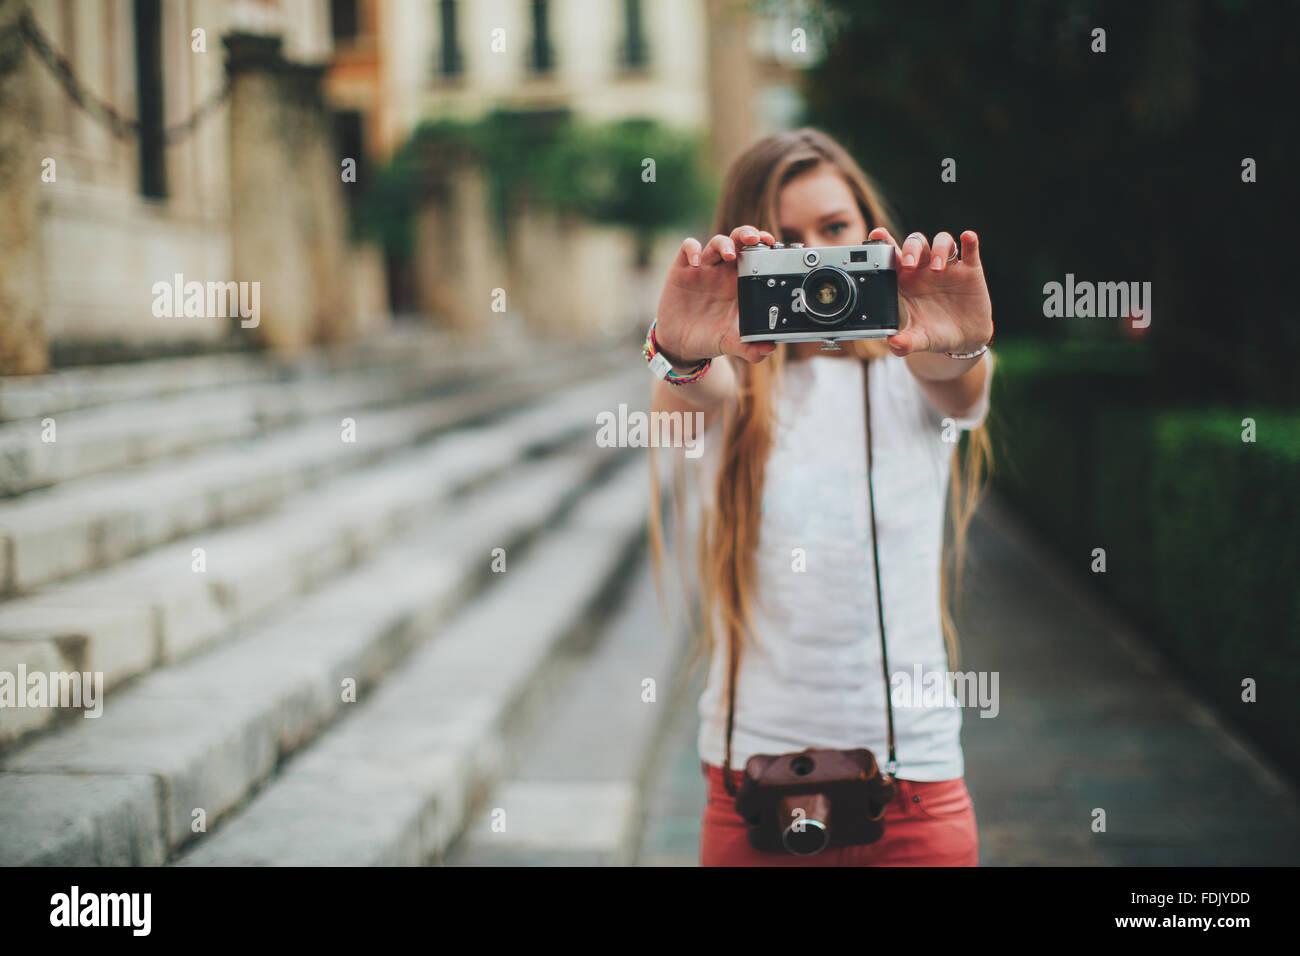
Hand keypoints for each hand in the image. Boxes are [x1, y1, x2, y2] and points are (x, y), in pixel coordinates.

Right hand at [654, 225, 779, 365]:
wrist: (680, 345)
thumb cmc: (710, 339)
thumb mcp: (730, 344)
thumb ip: (749, 347)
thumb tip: (768, 350)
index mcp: (741, 283)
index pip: (756, 255)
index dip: (765, 246)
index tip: (773, 246)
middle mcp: (724, 271)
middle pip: (739, 241)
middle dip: (748, 234)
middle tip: (756, 240)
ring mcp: (704, 268)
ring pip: (717, 242)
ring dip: (725, 243)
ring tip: (729, 254)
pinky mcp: (682, 269)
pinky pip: (688, 248)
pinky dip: (693, 250)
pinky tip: (696, 263)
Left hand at [867, 228, 992, 356]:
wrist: (965, 340)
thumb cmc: (936, 335)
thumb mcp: (921, 340)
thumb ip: (906, 342)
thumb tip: (894, 344)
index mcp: (907, 282)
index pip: (893, 257)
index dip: (884, 242)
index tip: (876, 233)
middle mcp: (926, 269)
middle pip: (916, 244)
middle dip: (910, 248)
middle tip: (909, 264)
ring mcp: (949, 267)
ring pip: (942, 241)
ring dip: (939, 249)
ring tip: (940, 268)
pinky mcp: (970, 270)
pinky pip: (970, 249)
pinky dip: (969, 241)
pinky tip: (967, 238)